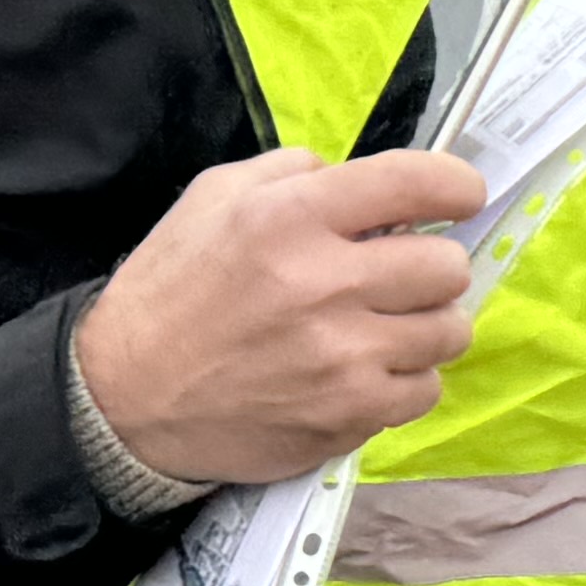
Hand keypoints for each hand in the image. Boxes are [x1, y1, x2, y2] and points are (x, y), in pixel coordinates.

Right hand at [75, 147, 491, 487]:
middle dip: (431, 266)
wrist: (124, 399)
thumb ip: (292, 173)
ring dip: (425, 326)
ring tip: (381, 327)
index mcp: (288, 217)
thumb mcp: (212, 200)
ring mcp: (343, 354)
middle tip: (398, 277)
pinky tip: (363, 371)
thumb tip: (363, 178)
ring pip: (450, 330)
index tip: (461, 196)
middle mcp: (323, 282)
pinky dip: (405, 379)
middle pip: (448, 265)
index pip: (414, 181)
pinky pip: (427, 388)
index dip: (455, 186)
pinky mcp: (351, 412)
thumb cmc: (172, 293)